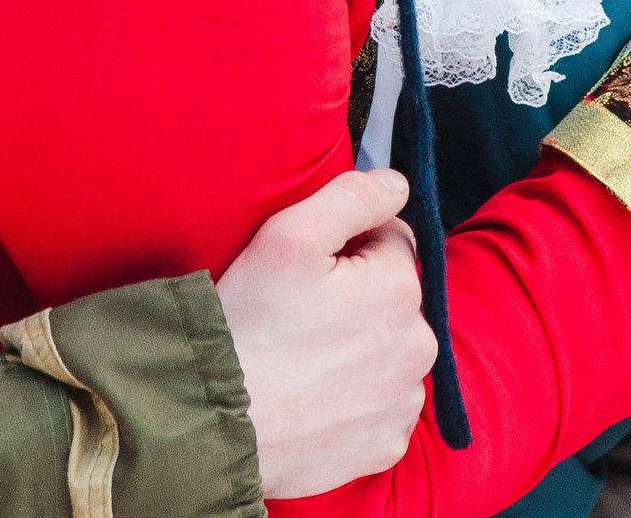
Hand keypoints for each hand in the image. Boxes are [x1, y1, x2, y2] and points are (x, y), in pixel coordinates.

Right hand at [217, 169, 433, 498]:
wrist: (213, 423)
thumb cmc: (248, 327)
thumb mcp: (288, 236)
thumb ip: (352, 197)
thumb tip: (397, 185)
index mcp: (399, 290)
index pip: (390, 241)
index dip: (346, 248)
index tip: (307, 273)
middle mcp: (417, 348)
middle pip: (392, 300)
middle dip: (358, 299)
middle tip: (299, 318)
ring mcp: (402, 402)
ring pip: (389, 354)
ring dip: (360, 350)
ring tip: (303, 362)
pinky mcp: (384, 446)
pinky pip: (380, 408)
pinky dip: (356, 401)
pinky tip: (315, 399)